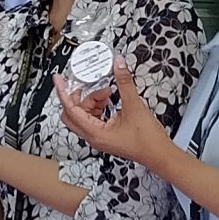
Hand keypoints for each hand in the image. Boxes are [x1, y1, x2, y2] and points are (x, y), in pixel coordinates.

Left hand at [53, 59, 170, 170]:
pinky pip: (93, 118)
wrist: (159, 155)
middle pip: (72, 114)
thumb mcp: (134, 106)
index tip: (58, 80)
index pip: (71, 109)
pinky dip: (98, 107)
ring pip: (83, 115)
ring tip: (107, 92)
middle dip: (77, 97)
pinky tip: (110, 100)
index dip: (63, 92)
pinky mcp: (106, 135)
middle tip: (82, 83)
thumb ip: (124, 83)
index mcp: (95, 133)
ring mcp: (99, 137)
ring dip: (91, 101)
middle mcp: (94, 137)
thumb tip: (118, 64)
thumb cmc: (147, 140)